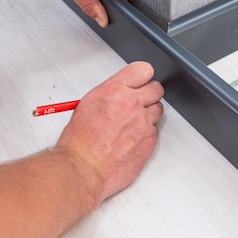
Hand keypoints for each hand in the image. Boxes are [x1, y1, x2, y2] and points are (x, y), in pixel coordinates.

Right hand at [55, 62, 163, 203]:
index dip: (142, 77)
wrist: (84, 167)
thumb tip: (121, 92)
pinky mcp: (150, 140)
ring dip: (148, 114)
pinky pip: (154, 130)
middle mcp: (132, 103)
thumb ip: (110, 94)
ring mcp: (143, 121)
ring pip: (158, 109)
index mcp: (114, 90)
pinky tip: (131, 140)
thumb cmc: (80, 141)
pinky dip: (146, 134)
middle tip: (138, 103)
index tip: (139, 82)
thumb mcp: (88, 104)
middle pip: (156, 88)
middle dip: (148, 95)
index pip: (143, 70)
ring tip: (132, 124)